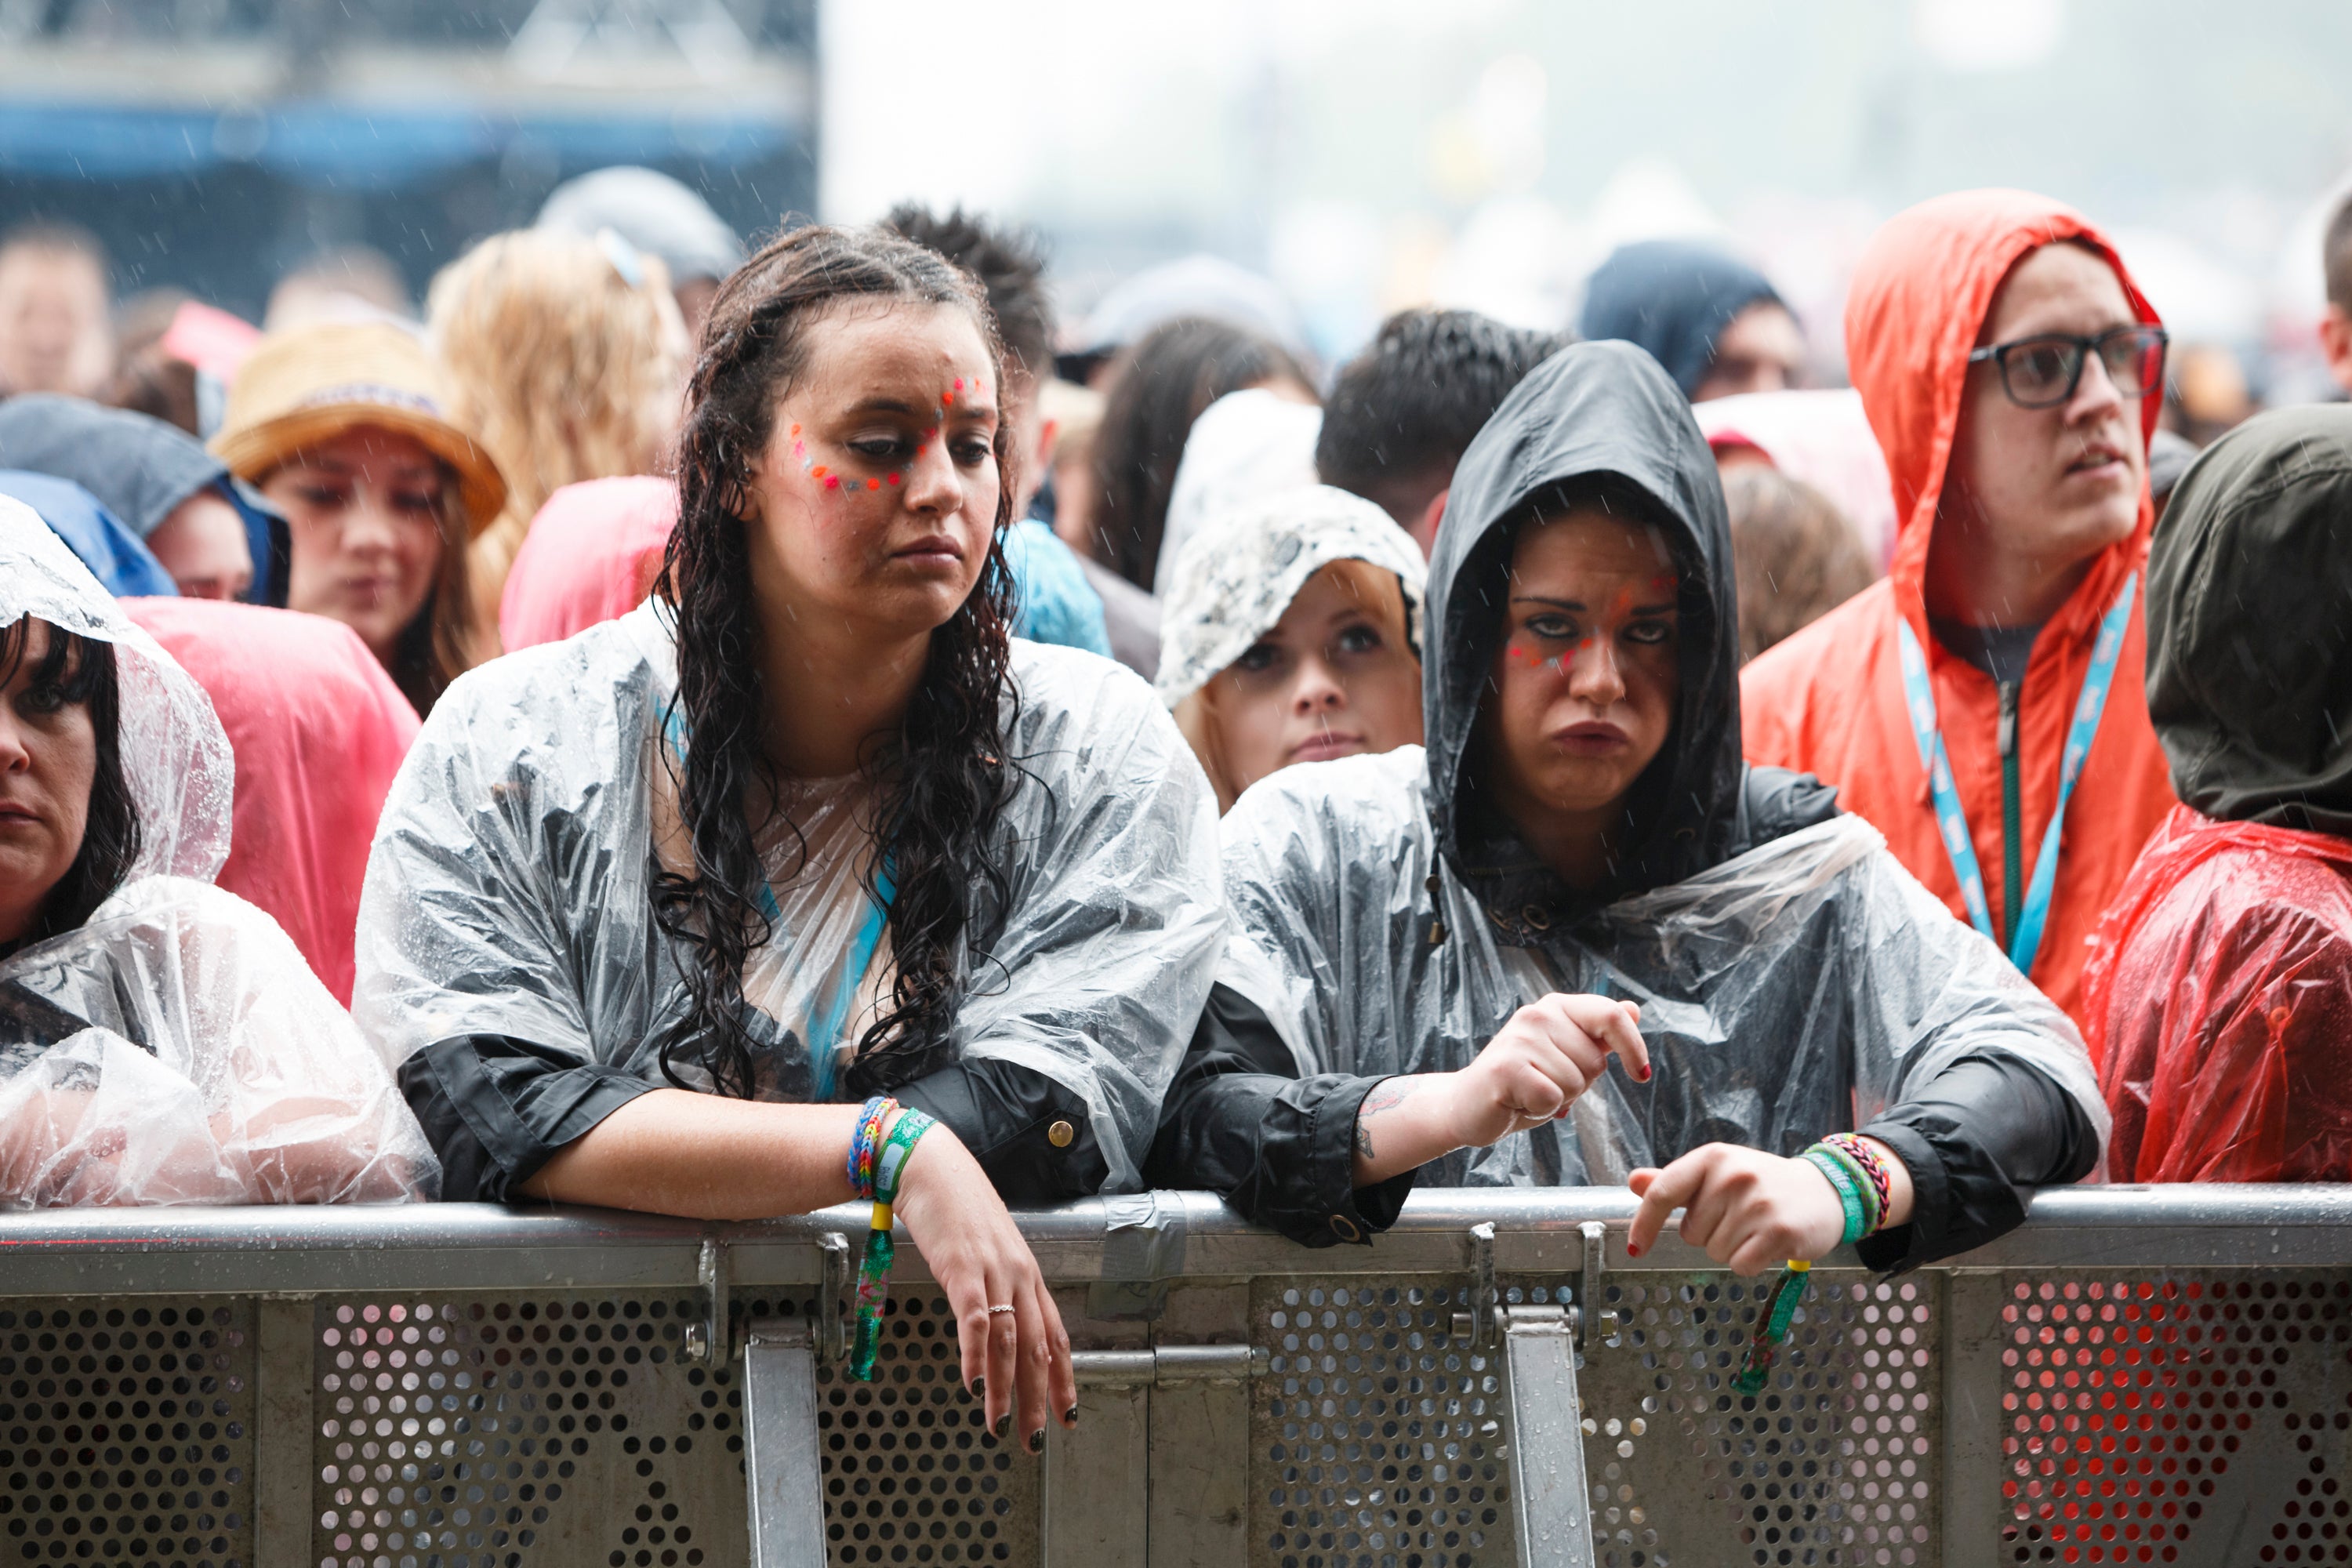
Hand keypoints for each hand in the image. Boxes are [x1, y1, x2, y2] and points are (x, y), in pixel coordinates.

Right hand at [889, 1121, 1075, 1453]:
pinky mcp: (962, 1270)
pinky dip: (974, 1357)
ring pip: (1009, 1342)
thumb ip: (997, 1285)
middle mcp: (1019, 1275)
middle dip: (1040, 1398)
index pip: (1056, 1334)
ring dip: (1006, 1389)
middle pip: (1039, 1347)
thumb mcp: (987, 1250)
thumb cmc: (956, 1207)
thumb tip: (996, 1326)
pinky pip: (976, 1322)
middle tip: (1037, 1437)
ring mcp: (992, 1272)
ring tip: (1001, 1424)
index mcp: (1028, 1273)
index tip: (1068, 1414)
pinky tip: (972, 1385)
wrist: (930, 1168)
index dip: (1064, 1378)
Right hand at [1440, 994, 1647, 1147]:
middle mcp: (1537, 1014)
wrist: (1466, 1105)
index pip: (1611, 1016)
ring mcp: (1519, 1038)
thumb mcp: (1565, 1057)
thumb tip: (1634, 1009)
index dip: (1634, 1047)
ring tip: (1529, 1093)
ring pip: (1575, 1084)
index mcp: (1555, 1007)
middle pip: (1595, 1062)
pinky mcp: (1505, 1067)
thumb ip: (1597, 1034)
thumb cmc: (1522, 1083)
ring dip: (1558, 1100)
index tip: (1642, 1075)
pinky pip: (1552, 1099)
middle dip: (1578, 1085)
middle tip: (1544, 1083)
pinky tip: (1518, 1103)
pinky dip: (1540, 1112)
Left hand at [1625, 1144, 1848, 1274]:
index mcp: (1712, 1157)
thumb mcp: (1718, 1173)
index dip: (1643, 1223)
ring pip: (1715, 1252)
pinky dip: (1750, 1263)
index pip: (1663, 1192)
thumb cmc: (1763, 1183)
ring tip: (1756, 1226)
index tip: (1635, 1248)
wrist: (1825, 1191)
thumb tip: (1634, 1181)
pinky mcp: (1780, 1231)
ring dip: (1732, 1248)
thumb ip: (1675, 1181)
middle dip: (1709, 1233)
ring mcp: (1757, 1203)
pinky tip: (1767, 1243)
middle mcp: (1732, 1176)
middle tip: (1739, 1216)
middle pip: (1690, 1233)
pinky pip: (1740, 1266)